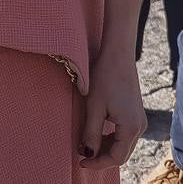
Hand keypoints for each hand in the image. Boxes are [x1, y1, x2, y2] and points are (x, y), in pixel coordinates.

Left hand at [79, 50, 145, 168]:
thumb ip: (90, 132)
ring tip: (84, 145)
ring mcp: (139, 121)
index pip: (116, 157)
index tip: (80, 162)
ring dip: (104, 148)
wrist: (117, 57)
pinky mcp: (134, 115)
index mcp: (131, 127)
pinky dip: (109, 138)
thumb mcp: (93, 107)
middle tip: (80, 156)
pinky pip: (123, 134)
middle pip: (121, 153)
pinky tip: (94, 135)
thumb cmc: (103, 78)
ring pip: (122, 145)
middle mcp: (140, 127)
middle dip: (101, 157)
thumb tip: (87, 153)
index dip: (98, 163)